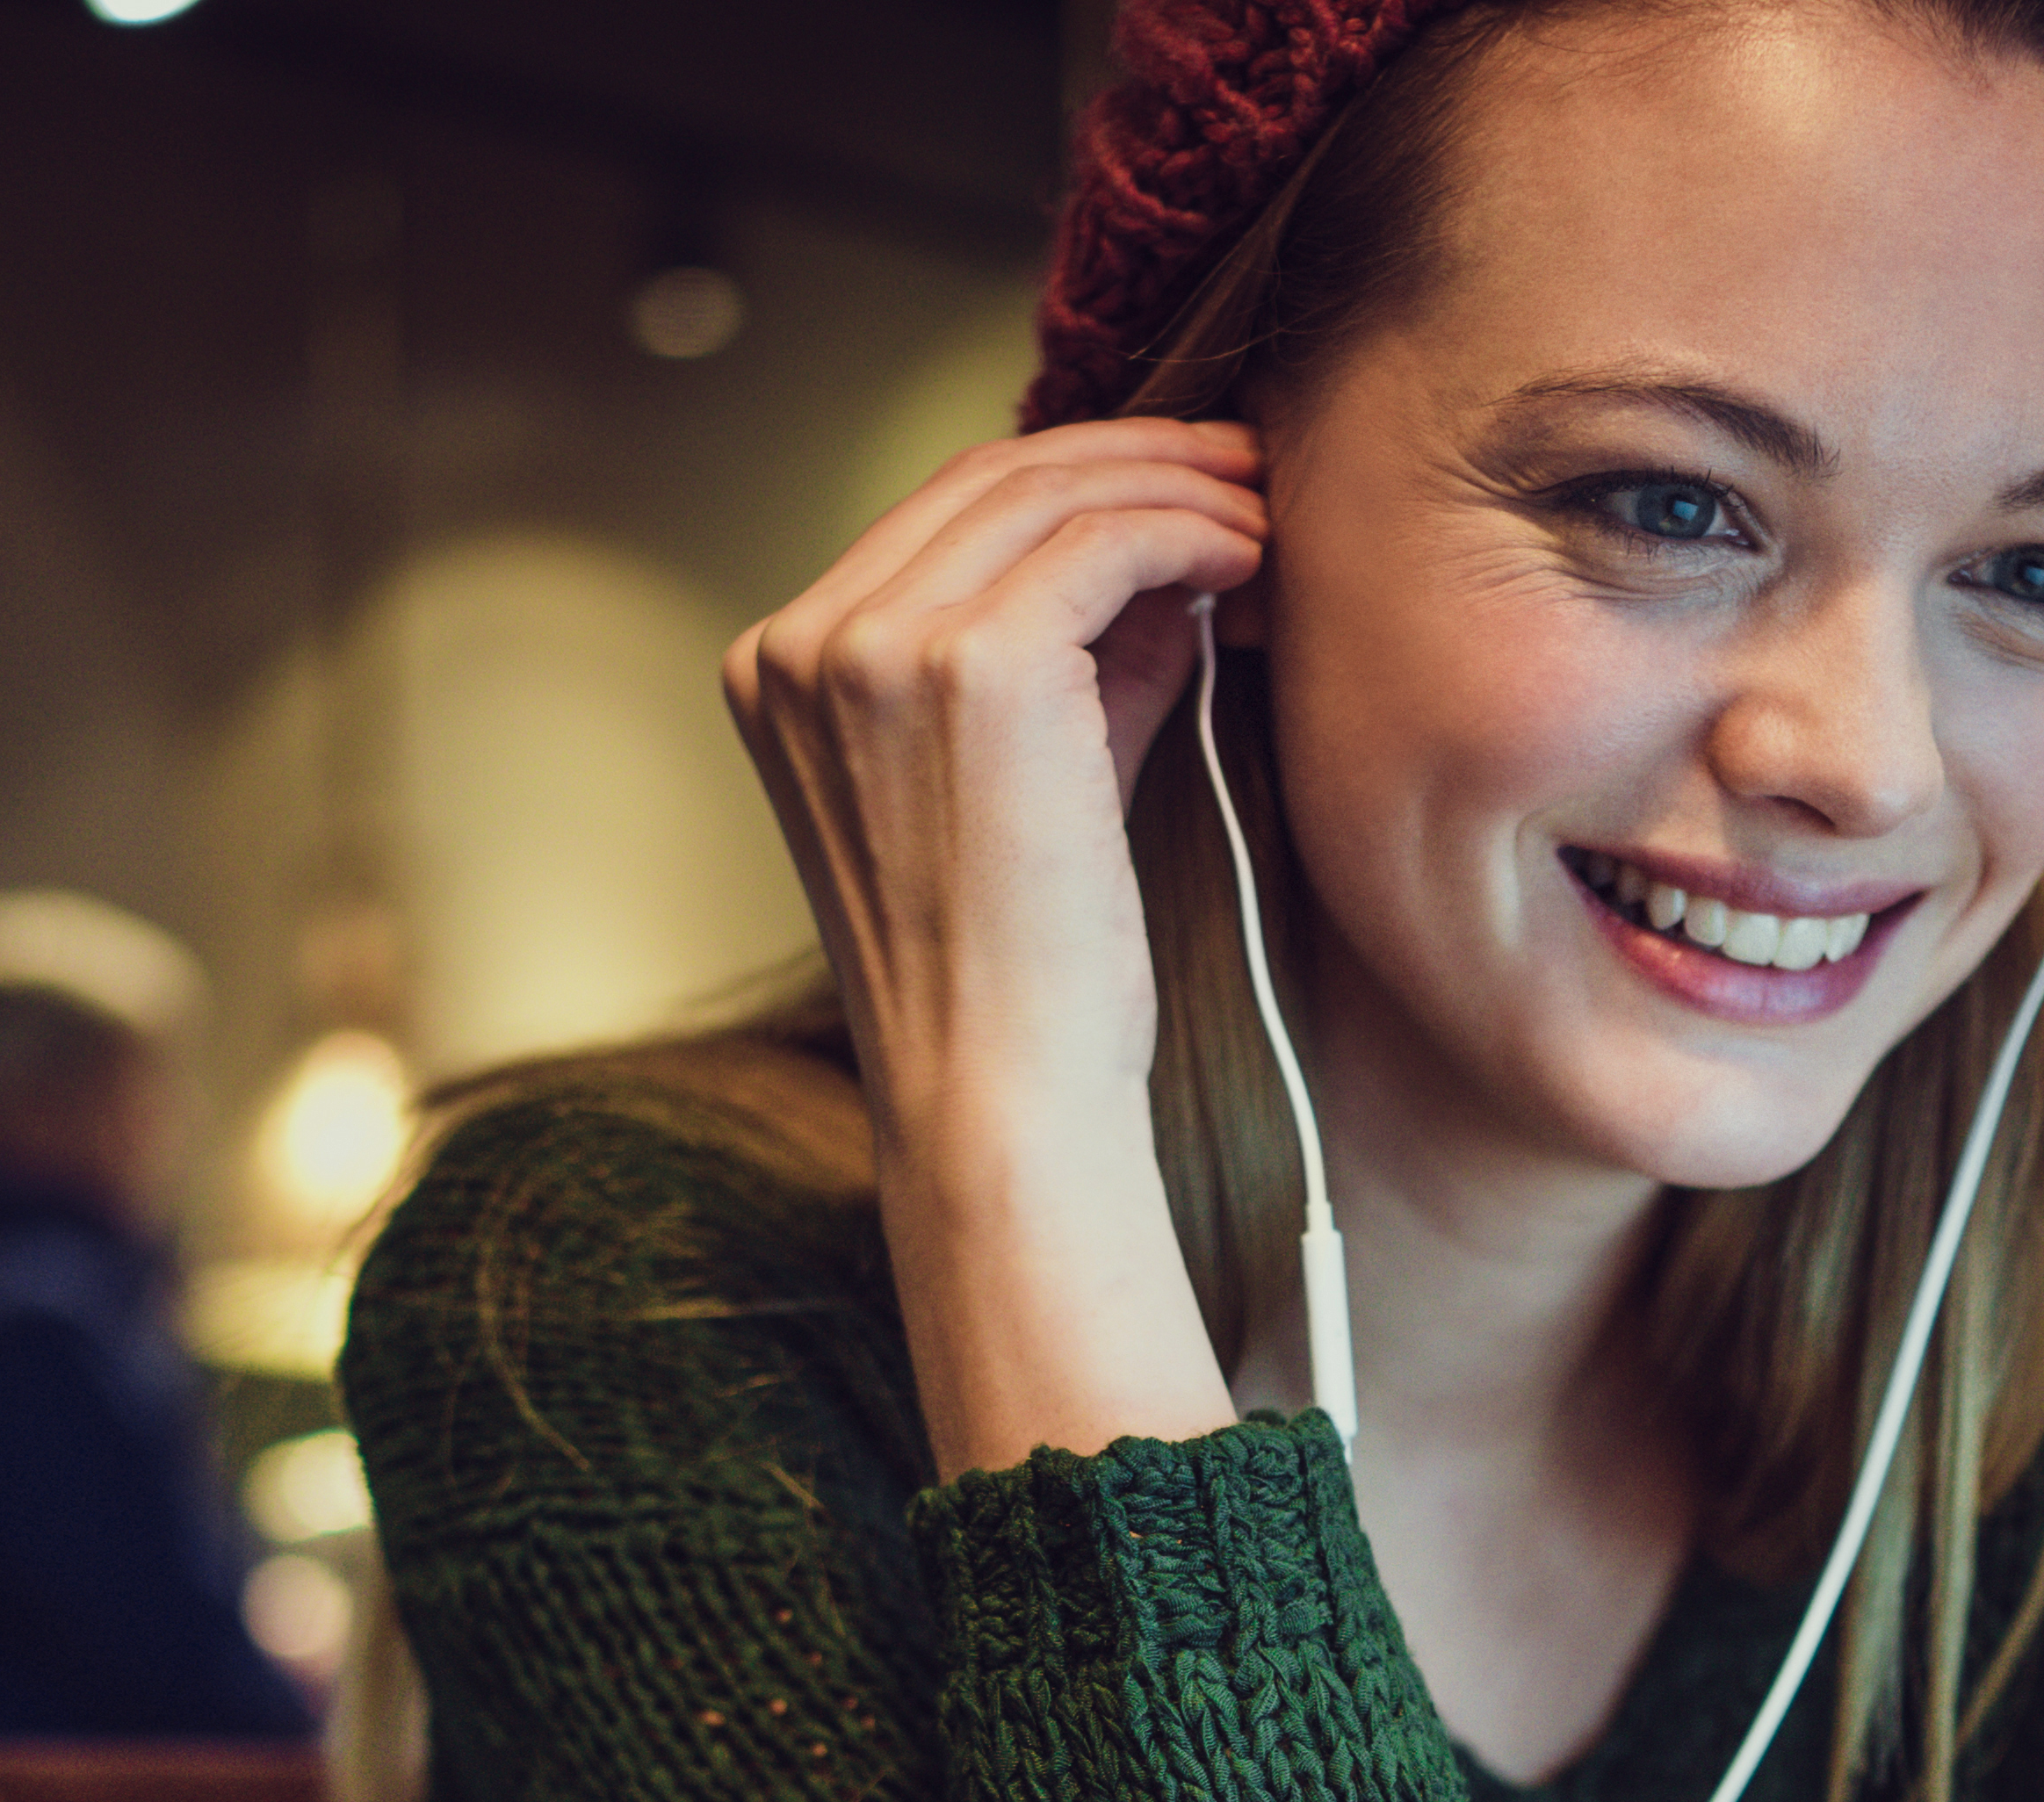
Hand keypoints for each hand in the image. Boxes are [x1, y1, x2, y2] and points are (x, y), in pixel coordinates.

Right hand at [724, 420, 1269, 1473]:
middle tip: (1243, 472)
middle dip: (1132, 460)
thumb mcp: (1026, 784)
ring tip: (1264, 518)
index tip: (1178, 489)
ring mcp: (870, 647)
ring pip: (1049, 493)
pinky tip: (1247, 560)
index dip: (1069, 483)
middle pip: (987, 481)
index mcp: (779, 670)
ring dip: (1175, 486)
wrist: (1005, 1098)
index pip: (936, 519)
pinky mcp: (968, 662)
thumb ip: (1072, 664)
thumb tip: (1166, 559)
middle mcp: (801, 645)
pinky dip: (1189, 529)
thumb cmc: (1021, 979)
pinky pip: (1103, 541)